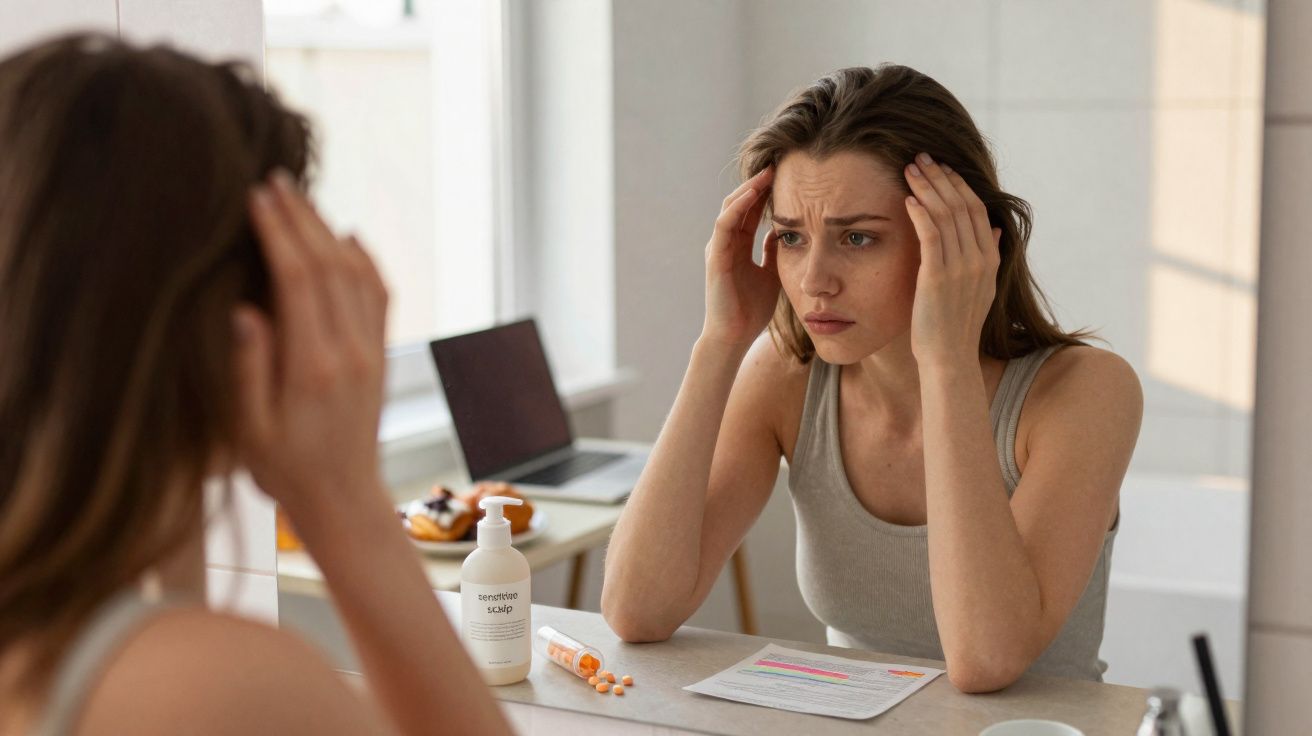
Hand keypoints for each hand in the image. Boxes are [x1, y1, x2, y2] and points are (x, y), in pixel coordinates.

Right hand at [233, 170, 389, 514]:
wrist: (343, 499)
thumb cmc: (285, 469)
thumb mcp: (250, 428)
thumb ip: (248, 368)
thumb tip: (247, 309)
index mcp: (314, 366)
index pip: (299, 280)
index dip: (279, 232)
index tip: (258, 196)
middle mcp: (350, 352)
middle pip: (331, 265)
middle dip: (302, 218)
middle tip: (276, 179)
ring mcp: (371, 352)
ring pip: (358, 274)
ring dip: (331, 231)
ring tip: (303, 198)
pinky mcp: (380, 356)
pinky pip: (380, 296)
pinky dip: (366, 261)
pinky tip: (348, 238)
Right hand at [701, 166, 779, 352]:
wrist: (734, 336)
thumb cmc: (750, 310)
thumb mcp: (771, 274)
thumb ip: (775, 252)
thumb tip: (786, 232)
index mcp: (738, 246)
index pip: (751, 210)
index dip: (767, 191)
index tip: (788, 174)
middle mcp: (726, 243)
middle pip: (741, 202)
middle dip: (759, 183)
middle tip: (779, 164)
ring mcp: (718, 248)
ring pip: (731, 208)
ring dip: (749, 188)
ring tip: (768, 172)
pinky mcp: (715, 257)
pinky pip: (724, 224)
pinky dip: (738, 206)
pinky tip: (753, 193)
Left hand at [903, 153, 1001, 368]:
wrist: (949, 358)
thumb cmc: (955, 326)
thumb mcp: (980, 289)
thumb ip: (988, 258)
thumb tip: (995, 231)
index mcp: (990, 259)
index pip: (976, 209)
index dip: (957, 184)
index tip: (940, 167)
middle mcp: (980, 259)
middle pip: (961, 205)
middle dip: (940, 177)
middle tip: (921, 157)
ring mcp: (961, 268)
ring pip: (946, 215)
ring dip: (926, 188)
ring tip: (909, 169)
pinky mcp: (938, 277)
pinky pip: (930, 236)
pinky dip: (920, 212)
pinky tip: (908, 199)